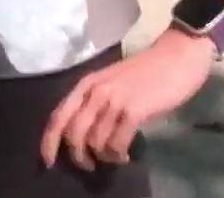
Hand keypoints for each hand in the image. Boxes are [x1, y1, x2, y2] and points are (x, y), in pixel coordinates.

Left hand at [41, 31, 214, 171]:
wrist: (176, 57)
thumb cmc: (146, 71)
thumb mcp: (111, 82)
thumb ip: (95, 102)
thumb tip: (84, 133)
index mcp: (86, 84)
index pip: (58, 117)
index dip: (48, 142)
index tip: (48, 162)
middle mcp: (94, 92)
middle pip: (73, 134)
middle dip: (78, 157)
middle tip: (90, 166)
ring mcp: (113, 101)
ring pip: (95, 142)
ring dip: (104, 157)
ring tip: (116, 156)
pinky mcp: (134, 111)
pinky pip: (116, 144)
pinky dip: (118, 155)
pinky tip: (126, 154)